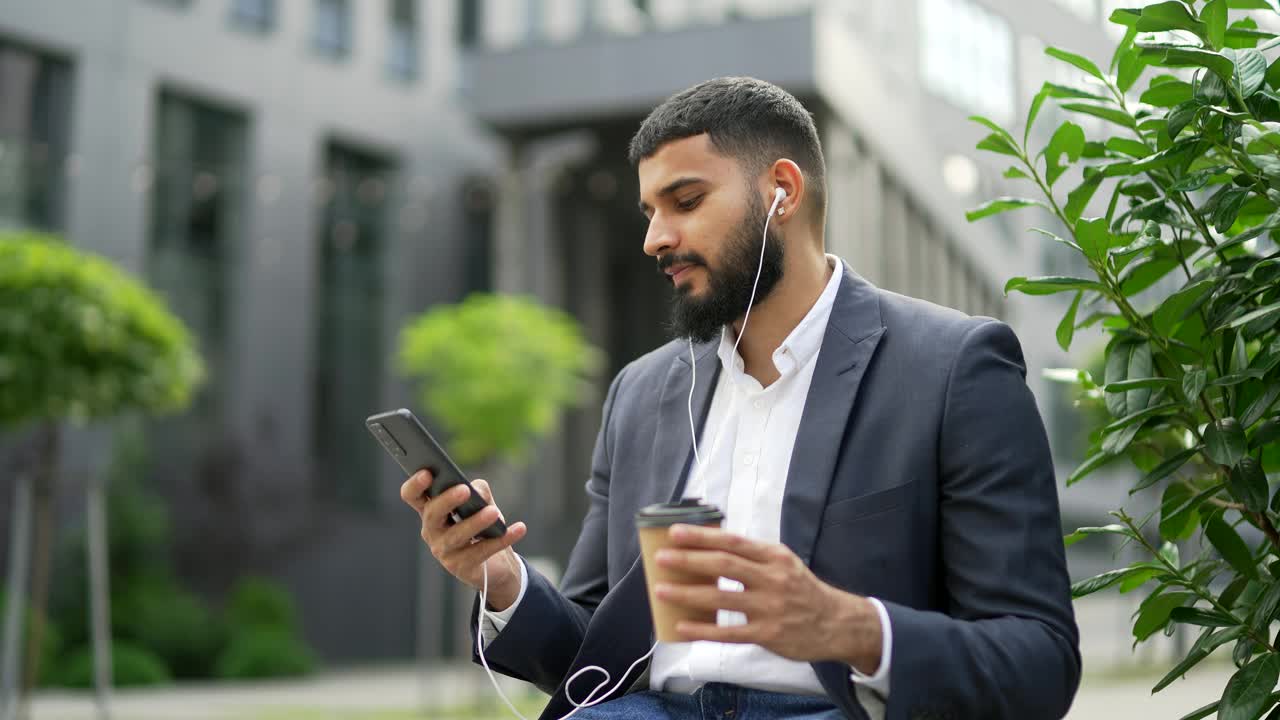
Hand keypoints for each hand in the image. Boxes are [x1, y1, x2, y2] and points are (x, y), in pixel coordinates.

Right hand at [400, 470, 527, 609]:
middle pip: (432, 514)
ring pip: (456, 535)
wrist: (496, 565)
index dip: (415, 484)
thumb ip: (478, 492)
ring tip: (494, 512)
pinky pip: (481, 552)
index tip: (427, 472)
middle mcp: (432, 530)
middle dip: (447, 500)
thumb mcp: (481, 505)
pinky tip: (519, 528)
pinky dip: (501, 539)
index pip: (412, 496)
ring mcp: (443, 551)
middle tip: (464, 490)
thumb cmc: (483, 527)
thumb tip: (476, 490)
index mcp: (431, 510)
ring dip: (476, 522)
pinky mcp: (460, 567)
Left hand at [652, 524, 882, 672]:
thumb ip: (752, 556)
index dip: (702, 536)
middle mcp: (772, 578)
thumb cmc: (801, 590)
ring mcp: (769, 608)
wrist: (836, 623)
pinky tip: (682, 626)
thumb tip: (710, 546)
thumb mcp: (783, 563)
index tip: (674, 532)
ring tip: (661, 590)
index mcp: (774, 556)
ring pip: (721, 598)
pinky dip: (702, 629)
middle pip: (723, 565)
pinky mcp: (767, 634)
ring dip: (687, 593)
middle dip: (688, 560)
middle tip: (660, 558)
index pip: (732, 541)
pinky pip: (728, 632)